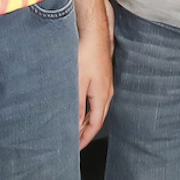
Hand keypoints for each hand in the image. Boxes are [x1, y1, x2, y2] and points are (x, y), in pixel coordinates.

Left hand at [76, 10, 113, 147]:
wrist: (96, 31)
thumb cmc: (87, 54)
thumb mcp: (78, 82)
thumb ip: (78, 105)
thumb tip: (77, 124)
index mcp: (102, 96)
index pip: (95, 124)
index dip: (86, 138)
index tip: (76, 148)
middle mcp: (107, 91)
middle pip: (97, 117)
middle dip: (86, 131)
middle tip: (73, 141)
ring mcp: (105, 82)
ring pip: (96, 107)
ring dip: (86, 118)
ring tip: (73, 126)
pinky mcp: (101, 74)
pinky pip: (95, 97)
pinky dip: (86, 106)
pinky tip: (77, 104)